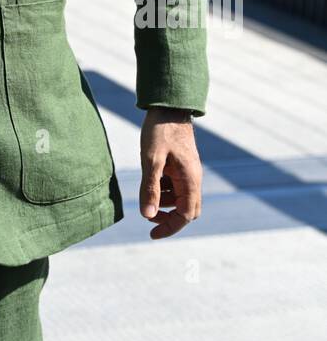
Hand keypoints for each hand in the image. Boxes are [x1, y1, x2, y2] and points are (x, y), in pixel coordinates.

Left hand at [139, 107, 201, 238]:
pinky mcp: (181, 165)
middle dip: (168, 218)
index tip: (152, 234)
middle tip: (148, 218)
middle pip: (186, 210)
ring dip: (164, 202)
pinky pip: (175, 186)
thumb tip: (147, 216)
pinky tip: (150, 180)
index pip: (185, 215)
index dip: (169, 227)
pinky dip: (163, 189)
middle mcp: (193, 178)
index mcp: (190, 180)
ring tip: (146, 194)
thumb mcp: (151, 160)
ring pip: (179, 198)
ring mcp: (188, 171)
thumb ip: (150, 188)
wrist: (168, 106)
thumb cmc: (159, 131)